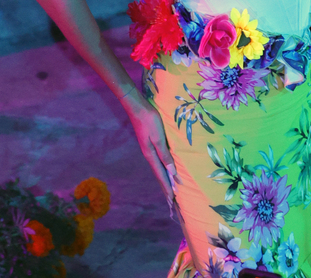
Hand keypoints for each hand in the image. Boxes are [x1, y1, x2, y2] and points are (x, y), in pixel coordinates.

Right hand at [122, 88, 176, 203]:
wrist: (137, 107)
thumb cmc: (149, 120)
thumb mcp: (159, 137)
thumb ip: (165, 155)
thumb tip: (171, 172)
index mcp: (151, 155)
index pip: (161, 175)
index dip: (167, 187)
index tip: (173, 201)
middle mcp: (149, 155)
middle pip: (158, 175)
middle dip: (165, 188)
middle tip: (171, 202)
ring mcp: (148, 150)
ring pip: (158, 169)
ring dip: (164, 180)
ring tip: (169, 190)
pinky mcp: (149, 144)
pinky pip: (157, 162)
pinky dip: (162, 170)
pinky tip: (164, 170)